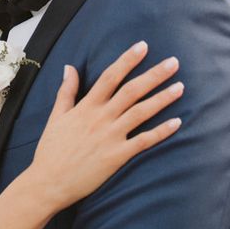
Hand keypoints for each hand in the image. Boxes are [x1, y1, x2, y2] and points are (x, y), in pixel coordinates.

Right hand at [29, 41, 182, 211]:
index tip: (142, 46)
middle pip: (132, 90)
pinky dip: (161, 131)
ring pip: (141, 112)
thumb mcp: (56, 116)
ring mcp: (111, 137)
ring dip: (162, 99)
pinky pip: (144, 141)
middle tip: (173, 62)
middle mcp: (101, 118)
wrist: (49, 182)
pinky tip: (177, 122)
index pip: (110, 76)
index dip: (127, 60)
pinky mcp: (118, 156)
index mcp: (86, 106)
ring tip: (180, 87)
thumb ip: (66, 91)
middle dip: (154, 74)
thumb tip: (69, 67)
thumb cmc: (51, 149)